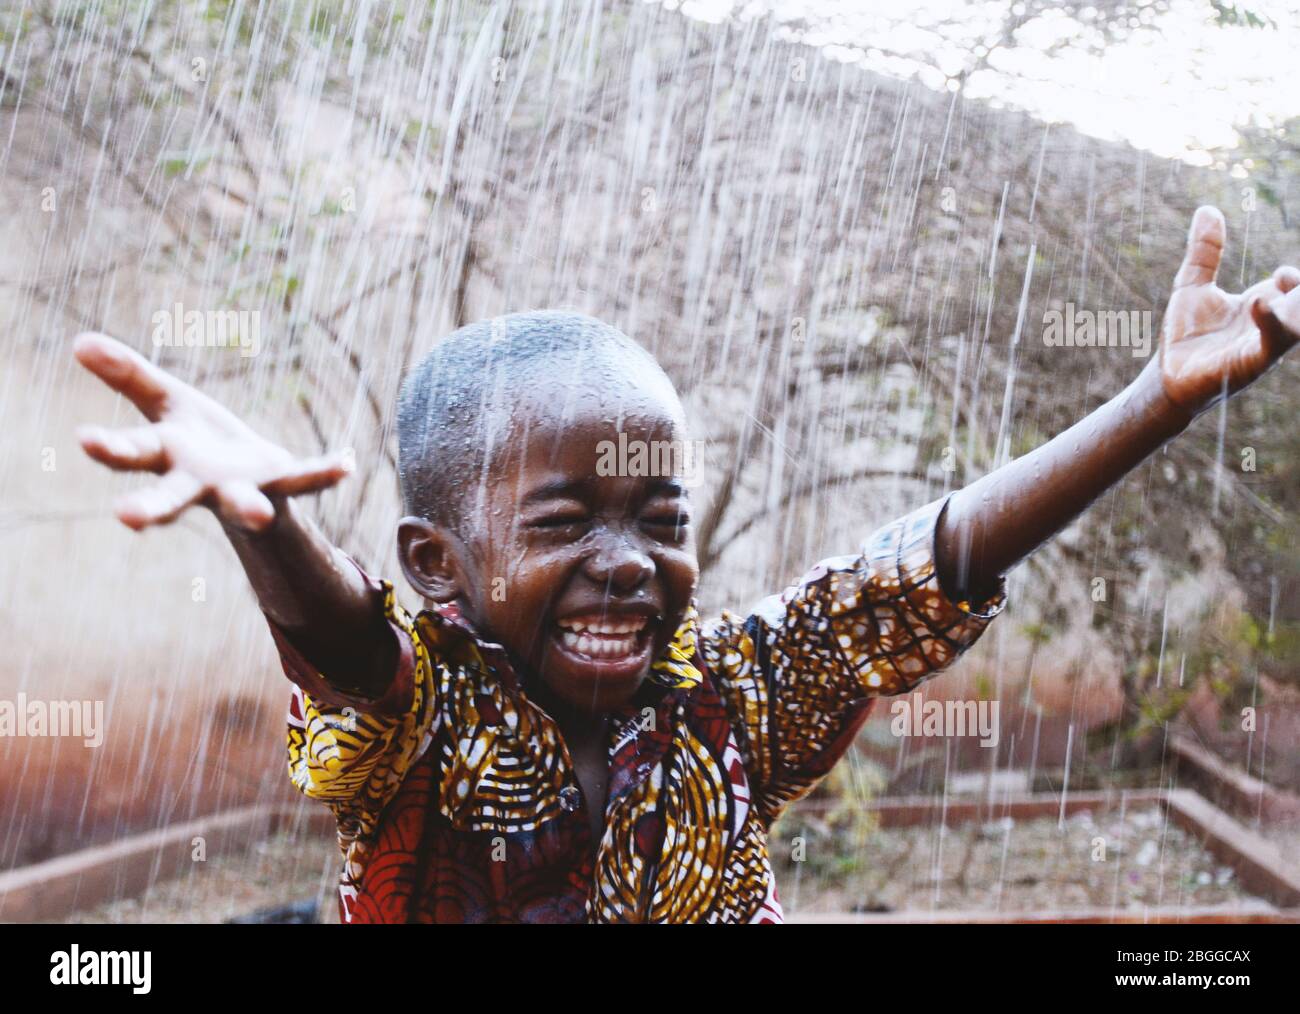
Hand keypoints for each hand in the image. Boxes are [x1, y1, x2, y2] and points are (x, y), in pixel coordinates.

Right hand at [74, 332, 350, 530]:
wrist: (246, 477)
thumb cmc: (196, 438)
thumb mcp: (165, 400)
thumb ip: (128, 375)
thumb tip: (78, 340)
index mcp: (167, 456)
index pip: (132, 452)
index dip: (109, 447)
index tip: (84, 439)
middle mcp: (199, 482)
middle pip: (171, 497)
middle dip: (151, 508)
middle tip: (127, 519)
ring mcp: (242, 490)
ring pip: (241, 505)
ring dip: (249, 509)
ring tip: (256, 515)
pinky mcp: (282, 488)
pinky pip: (305, 481)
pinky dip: (324, 472)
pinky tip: (347, 462)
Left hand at [1159, 205, 1299, 415]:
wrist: (1166, 377)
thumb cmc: (1185, 335)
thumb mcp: (1192, 286)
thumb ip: (1204, 252)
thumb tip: (1207, 209)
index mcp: (1263, 303)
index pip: (1294, 285)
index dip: (1294, 278)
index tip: (1282, 274)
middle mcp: (1270, 323)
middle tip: (1292, 279)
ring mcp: (1263, 344)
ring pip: (1298, 323)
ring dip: (1299, 305)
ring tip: (1288, 282)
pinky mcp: (1251, 362)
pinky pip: (1272, 341)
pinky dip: (1272, 321)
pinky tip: (1259, 302)